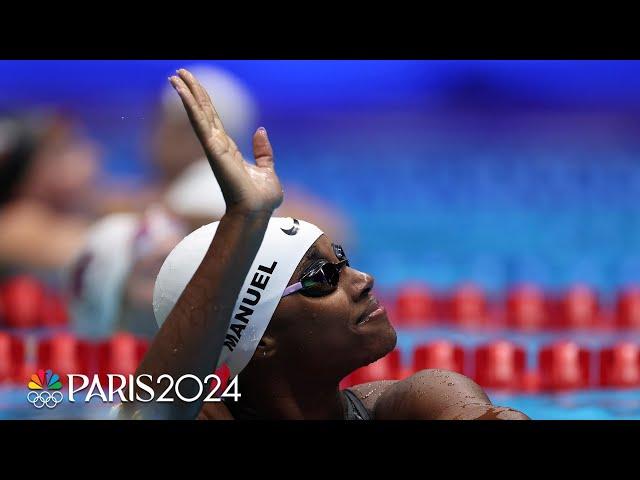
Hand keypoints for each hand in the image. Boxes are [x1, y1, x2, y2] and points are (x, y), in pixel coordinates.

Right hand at [169, 69, 282, 215]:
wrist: (258, 212)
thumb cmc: (261, 199)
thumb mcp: (267, 169)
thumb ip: (263, 151)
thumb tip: (260, 130)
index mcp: (228, 149)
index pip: (213, 119)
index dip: (203, 101)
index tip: (193, 85)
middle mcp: (218, 146)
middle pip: (202, 112)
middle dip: (192, 92)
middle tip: (179, 73)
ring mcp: (214, 147)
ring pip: (198, 114)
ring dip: (187, 94)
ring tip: (175, 76)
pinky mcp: (214, 150)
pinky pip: (200, 123)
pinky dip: (190, 106)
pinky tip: (182, 91)